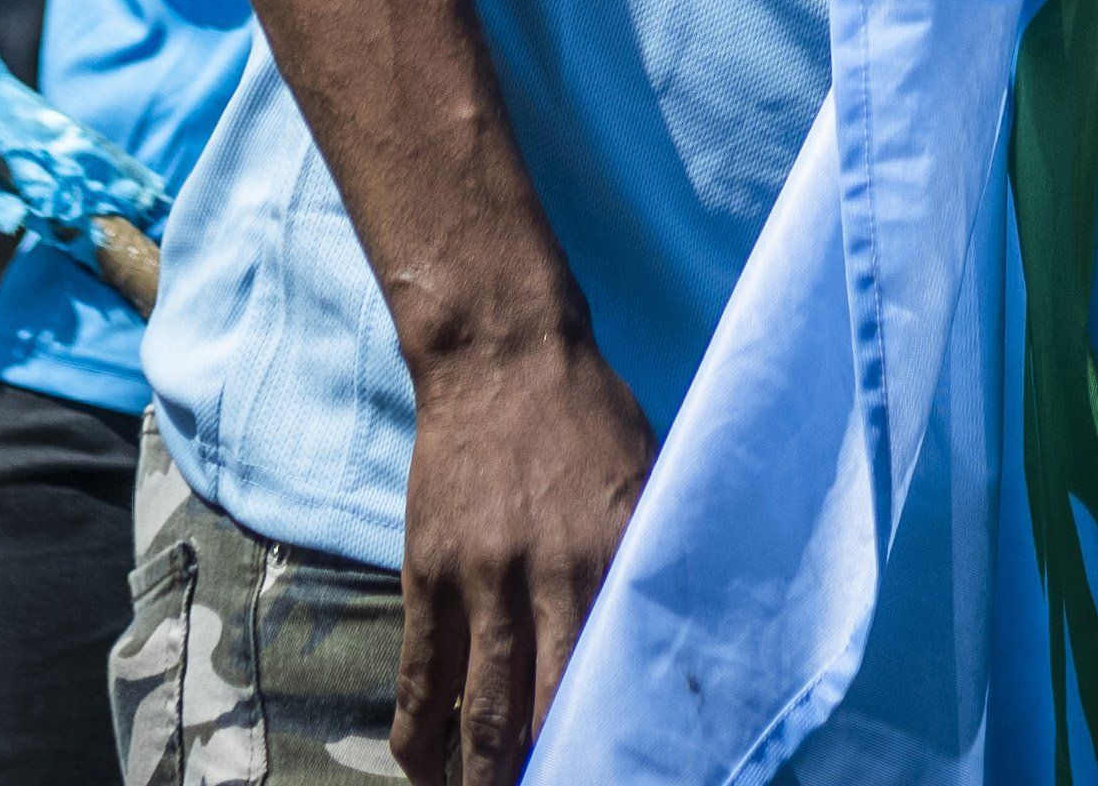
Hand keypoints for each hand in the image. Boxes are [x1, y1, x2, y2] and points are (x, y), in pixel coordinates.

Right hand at [391, 325, 654, 785]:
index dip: (618, 746)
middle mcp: (549, 578)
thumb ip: (654, 559)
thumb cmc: (589, 416)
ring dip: (482, 776)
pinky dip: (419, 729)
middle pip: (545, 713)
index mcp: (615, 559)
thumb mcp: (649, 480)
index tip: (621, 775)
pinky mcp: (429, 569)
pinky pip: (419, 668)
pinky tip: (425, 768)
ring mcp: (481, 578)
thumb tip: (679, 638)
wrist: (499, 353)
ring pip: (478, 707)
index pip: (619, 681)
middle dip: (548, 776)